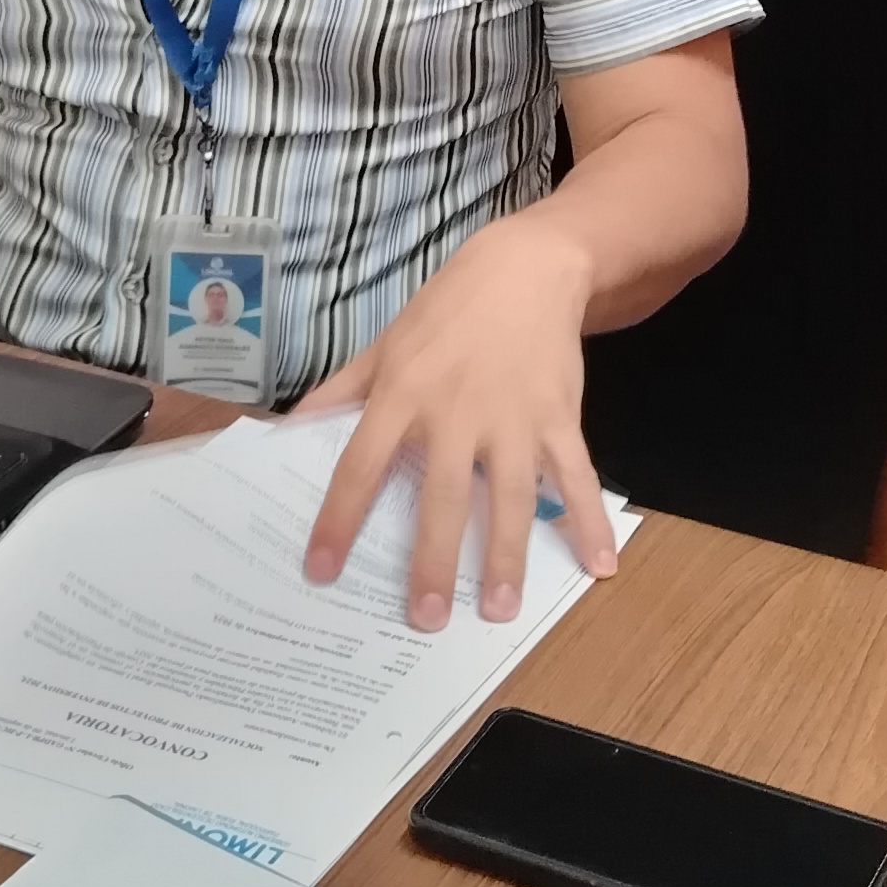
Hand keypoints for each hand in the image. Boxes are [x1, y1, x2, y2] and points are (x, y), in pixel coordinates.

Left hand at [298, 215, 616, 628]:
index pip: (362, 465)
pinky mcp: (559, 415)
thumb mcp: (385, 345)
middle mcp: (457, 410)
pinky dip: (591, 520)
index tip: (322, 570)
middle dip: (434, 560)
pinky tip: (600, 566)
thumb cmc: (446, 310)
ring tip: (499, 609)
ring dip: (506, 555)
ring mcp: (514, 416)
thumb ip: (340, 393)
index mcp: (403, 393)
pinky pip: (577, 475)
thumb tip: (286, 433)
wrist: (526, 267)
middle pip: (442, 495)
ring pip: (511, 495)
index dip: (340, 519)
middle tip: (426, 618)